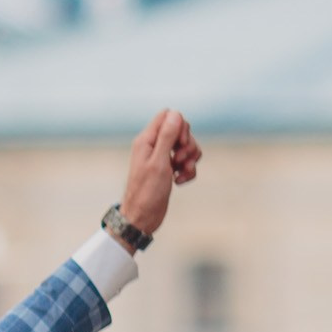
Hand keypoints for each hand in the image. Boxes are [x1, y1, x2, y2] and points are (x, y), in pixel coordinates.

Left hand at [118, 110, 201, 240]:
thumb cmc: (147, 192)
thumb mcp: (159, 162)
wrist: (142, 217)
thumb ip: (167, 137)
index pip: (168, 115)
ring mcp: (161, 158)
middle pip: (180, 130)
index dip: (180, 126)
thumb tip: (175, 114)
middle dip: (187, 144)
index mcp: (146, 139)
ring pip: (186, 147)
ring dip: (190, 159)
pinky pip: (186, 162)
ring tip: (181, 173)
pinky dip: (188, 171)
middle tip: (179, 160)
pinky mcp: (168, 169)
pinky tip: (179, 181)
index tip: (180, 144)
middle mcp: (153, 146)